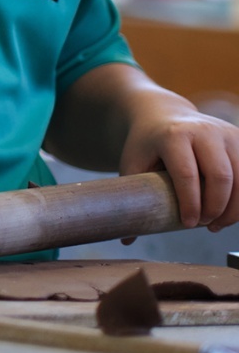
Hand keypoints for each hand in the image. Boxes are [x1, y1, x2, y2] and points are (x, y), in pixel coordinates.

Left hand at [120, 105, 238, 230]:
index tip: (188, 224)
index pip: (187, 174)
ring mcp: (226, 133)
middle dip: (215, 208)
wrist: (162, 113)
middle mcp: (203, 130)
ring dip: (234, 208)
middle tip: (203, 225)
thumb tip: (126, 239)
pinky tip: (230, 213)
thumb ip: (132, 197)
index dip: (191, 204)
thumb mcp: (133, 163)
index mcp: (173, 135)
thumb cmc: (147, 144)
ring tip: (216, 224)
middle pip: (221, 177)